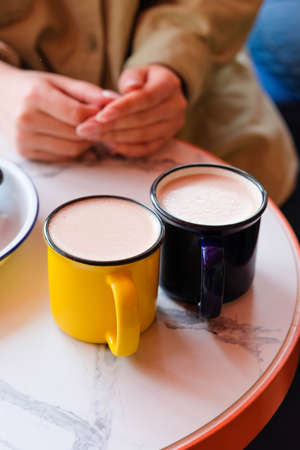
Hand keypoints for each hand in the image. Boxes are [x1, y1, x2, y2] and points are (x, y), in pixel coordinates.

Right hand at [0, 62, 117, 160]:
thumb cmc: (32, 87)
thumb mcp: (58, 81)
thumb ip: (87, 91)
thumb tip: (114, 101)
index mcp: (35, 96)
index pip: (78, 115)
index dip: (96, 116)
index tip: (102, 112)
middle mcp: (26, 120)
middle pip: (77, 135)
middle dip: (92, 130)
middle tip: (95, 121)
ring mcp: (24, 139)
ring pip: (72, 150)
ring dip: (84, 142)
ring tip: (81, 128)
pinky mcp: (26, 153)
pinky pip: (62, 158)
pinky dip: (71, 150)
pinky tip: (67, 137)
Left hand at [76, 64, 186, 156]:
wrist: (160, 91)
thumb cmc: (143, 80)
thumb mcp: (137, 71)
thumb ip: (131, 79)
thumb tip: (129, 89)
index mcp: (170, 85)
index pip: (145, 98)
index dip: (122, 108)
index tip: (100, 115)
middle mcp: (176, 107)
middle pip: (141, 120)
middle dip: (111, 125)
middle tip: (85, 129)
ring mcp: (173, 126)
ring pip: (142, 136)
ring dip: (115, 137)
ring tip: (92, 136)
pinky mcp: (167, 139)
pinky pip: (146, 149)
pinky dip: (127, 149)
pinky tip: (109, 145)